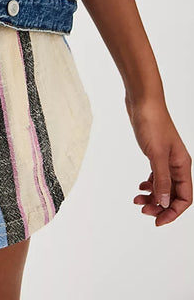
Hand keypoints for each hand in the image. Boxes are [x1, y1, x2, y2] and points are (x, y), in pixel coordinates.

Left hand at [125, 94, 191, 225]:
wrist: (142, 101)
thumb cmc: (152, 123)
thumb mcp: (156, 154)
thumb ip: (162, 180)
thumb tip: (165, 204)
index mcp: (182, 165)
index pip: (184, 198)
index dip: (173, 212)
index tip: (157, 221)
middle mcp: (177, 164)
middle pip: (174, 195)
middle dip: (160, 205)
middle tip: (142, 209)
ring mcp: (167, 158)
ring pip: (164, 186)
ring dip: (153, 196)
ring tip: (137, 199)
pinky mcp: (156, 153)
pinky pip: (157, 175)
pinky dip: (150, 183)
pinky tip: (141, 186)